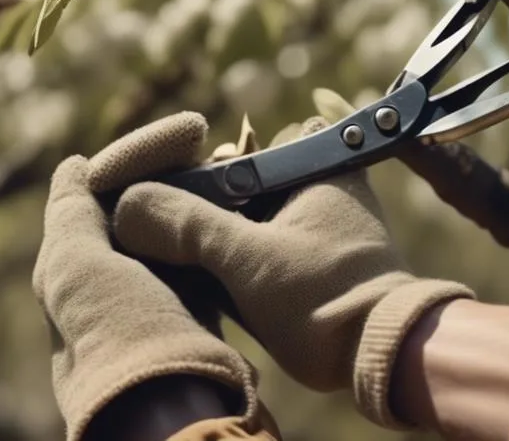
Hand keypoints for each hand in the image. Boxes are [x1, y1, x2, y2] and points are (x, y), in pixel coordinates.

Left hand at [32, 156, 255, 439]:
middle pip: (135, 219)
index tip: (173, 138)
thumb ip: (69, 214)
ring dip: (191, 206)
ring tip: (223, 171)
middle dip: (163, 181)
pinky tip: (232, 215)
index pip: (96, 205)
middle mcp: (108, 294)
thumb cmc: (116, 331)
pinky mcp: (195, 324)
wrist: (171, 405)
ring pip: (170, 240)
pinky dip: (211, 238)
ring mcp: (153, 310)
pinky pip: (200, 267)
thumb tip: (72, 167)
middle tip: (200, 147)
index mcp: (73, 278)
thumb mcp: (74, 264)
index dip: (127, 168)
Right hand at [112, 118, 474, 427]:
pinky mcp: (308, 262)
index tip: (158, 200)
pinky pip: (255, 249)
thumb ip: (187, 225)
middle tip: (157, 233)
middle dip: (197, 211)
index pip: (236, 150)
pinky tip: (196, 281)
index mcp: (315, 164)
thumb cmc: (325, 300)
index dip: (192, 172)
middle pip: (234, 188)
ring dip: (209, 240)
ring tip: (171, 257)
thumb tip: (129, 203)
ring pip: (241, 221)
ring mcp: (313, 226)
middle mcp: (317, 186)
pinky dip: (226, 262)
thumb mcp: (246, 258)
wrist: (379, 359)